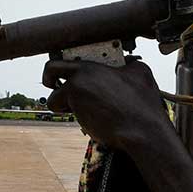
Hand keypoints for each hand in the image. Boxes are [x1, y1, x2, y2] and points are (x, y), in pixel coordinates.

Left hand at [43, 59, 171, 150]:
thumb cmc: (143, 103)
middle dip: (49, 80)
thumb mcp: (140, 72)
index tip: (62, 70)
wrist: (142, 130)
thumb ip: (128, 63)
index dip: (58, 65)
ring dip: (64, 103)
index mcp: (90, 67)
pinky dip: (77, 116)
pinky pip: (71, 115)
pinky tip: (92, 117)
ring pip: (57, 100)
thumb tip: (127, 63)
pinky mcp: (79, 117)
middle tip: (55, 85)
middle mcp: (79, 80)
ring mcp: (77, 100)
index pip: (60, 61)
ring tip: (84, 106)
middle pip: (50, 74)